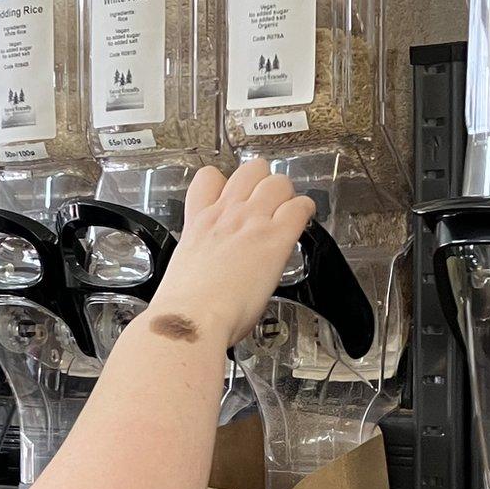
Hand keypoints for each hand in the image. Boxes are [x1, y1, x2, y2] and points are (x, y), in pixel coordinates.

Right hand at [147, 158, 316, 347]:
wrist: (191, 319)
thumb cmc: (186, 309)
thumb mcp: (184, 270)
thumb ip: (201, 259)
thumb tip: (209, 270)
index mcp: (199, 223)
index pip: (210, 177)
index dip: (226, 183)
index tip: (234, 195)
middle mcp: (225, 215)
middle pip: (250, 170)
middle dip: (263, 183)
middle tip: (268, 202)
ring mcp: (251, 223)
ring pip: (278, 181)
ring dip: (285, 194)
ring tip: (287, 210)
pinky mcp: (274, 239)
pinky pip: (300, 207)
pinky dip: (305, 210)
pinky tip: (303, 221)